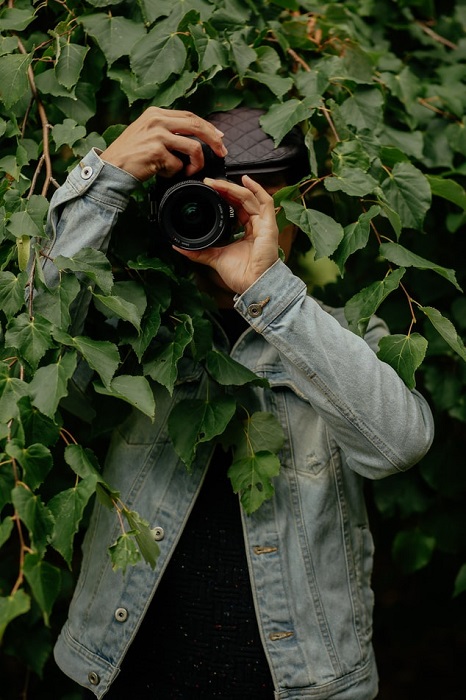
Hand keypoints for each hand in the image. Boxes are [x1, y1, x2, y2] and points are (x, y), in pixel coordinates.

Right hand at [100, 107, 227, 181]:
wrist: (110, 168)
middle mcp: (157, 120)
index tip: (219, 137)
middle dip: (214, 140)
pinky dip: (174, 173)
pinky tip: (163, 174)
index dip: (208, 127)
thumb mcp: (146, 133)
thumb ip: (166, 131)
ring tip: (188, 172)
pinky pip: (178, 165)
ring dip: (195, 164)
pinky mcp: (156, 152)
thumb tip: (192, 139)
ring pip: (193, 148)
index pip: (190, 116)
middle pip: (197, 126)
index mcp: (156, 113)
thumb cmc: (129, 155)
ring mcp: (157, 135)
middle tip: (221, 152)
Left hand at [175, 175, 280, 295]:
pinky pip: (265, 202)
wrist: (252, 285)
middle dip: (225, 189)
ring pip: (249, 198)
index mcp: (247, 232)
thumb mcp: (215, 258)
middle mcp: (257, 226)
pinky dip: (256, 189)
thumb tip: (179, 247)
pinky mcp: (268, 225)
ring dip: (233, 188)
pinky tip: (245, 180)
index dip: (225, 197)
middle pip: (242, 200)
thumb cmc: (241, 275)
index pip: (237, 208)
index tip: (210, 190)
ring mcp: (264, 224)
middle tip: (209, 183)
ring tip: (217, 182)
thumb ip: (199, 251)